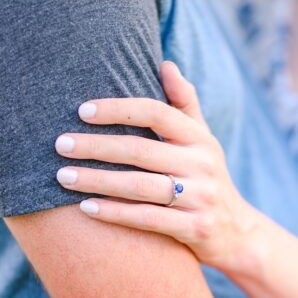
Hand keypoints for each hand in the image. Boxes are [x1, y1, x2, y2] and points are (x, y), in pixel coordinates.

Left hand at [55, 61, 262, 271]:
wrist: (237, 233)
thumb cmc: (205, 178)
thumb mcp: (203, 140)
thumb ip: (184, 103)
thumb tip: (165, 63)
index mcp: (200, 138)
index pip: (156, 113)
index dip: (118, 109)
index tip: (82, 110)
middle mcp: (202, 164)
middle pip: (141, 150)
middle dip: (96, 146)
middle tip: (61, 144)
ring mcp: (199, 197)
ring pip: (140, 186)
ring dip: (97, 180)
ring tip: (63, 176)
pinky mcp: (194, 229)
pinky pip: (147, 219)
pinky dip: (114, 213)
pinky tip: (85, 208)